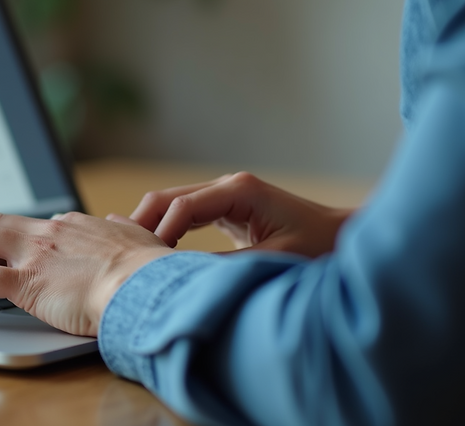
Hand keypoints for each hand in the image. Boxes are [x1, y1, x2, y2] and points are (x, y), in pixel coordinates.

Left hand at [0, 212, 172, 336]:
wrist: (143, 284)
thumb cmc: (147, 269)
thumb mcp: (138, 237)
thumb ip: (122, 228)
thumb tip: (116, 220)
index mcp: (73, 225)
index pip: (31, 226)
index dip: (12, 241)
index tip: (6, 255)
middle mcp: (47, 233)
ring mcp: (34, 255)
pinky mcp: (26, 282)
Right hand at [129, 172, 353, 257]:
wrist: (344, 239)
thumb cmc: (318, 248)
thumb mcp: (272, 260)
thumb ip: (226, 266)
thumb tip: (184, 277)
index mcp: (238, 191)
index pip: (182, 205)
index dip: (159, 232)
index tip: (146, 262)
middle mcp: (227, 187)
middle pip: (168, 198)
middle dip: (142, 224)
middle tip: (120, 256)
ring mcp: (225, 195)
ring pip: (171, 205)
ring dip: (150, 227)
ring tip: (129, 256)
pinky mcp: (225, 209)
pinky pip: (184, 215)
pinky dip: (165, 231)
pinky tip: (151, 251)